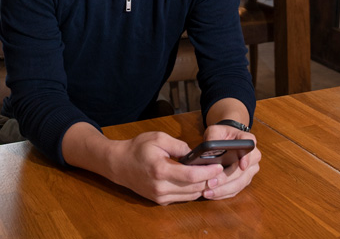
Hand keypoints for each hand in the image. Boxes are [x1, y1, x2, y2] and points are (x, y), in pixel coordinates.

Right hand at [106, 130, 224, 205]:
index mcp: (160, 170)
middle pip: (193, 188)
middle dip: (209, 180)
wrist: (119, 164)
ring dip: (202, 187)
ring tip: (212, 175)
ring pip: (189, 196)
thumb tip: (195, 154)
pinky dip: (192, 190)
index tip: (218, 165)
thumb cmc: (138, 148)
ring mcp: (160, 197)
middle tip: (220, 170)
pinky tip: (198, 181)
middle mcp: (161, 188)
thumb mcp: (158, 138)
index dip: (207, 171)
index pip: (190, 175)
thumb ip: (179, 145)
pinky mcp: (159, 201)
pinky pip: (181, 198)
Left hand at [200, 122, 260, 199]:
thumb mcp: (215, 131)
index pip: (250, 145)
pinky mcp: (245, 180)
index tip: (241, 165)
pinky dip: (223, 194)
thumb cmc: (221, 135)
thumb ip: (212, 137)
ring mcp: (251, 170)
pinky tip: (212, 194)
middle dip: (225, 179)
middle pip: (242, 171)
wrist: (227, 140)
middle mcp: (254, 155)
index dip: (247, 157)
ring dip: (223, 190)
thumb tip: (208, 150)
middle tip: (210, 183)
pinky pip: (236, 190)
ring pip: (240, 183)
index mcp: (248, 139)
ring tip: (207, 192)